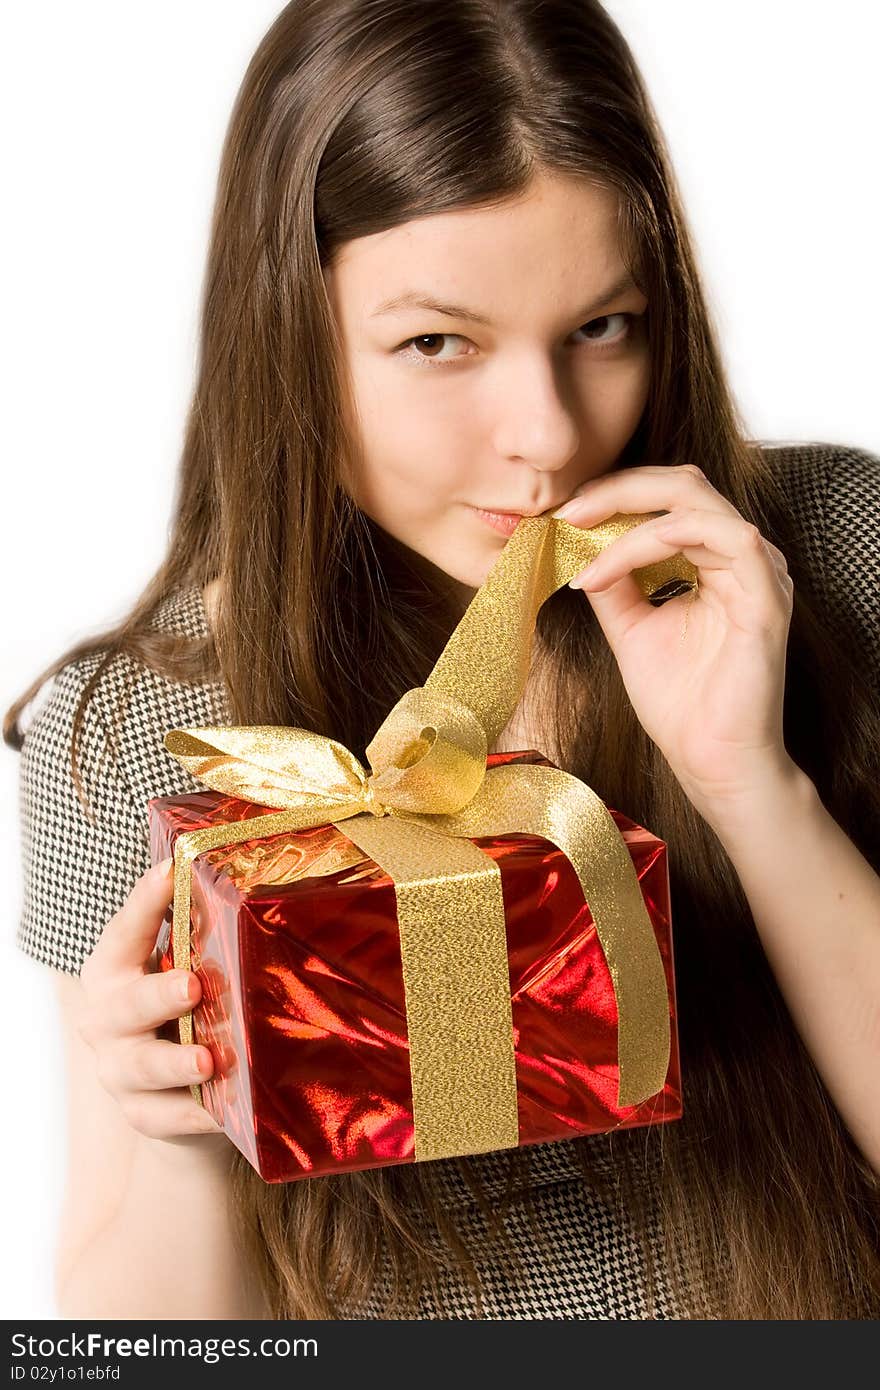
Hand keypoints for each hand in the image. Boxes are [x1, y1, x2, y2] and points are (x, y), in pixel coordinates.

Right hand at [78, 859, 226, 1154]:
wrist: (177, 1095)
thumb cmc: (187, 1010)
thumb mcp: (186, 967)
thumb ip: (202, 933)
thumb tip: (254, 881)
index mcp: (113, 970)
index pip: (126, 931)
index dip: (146, 902)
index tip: (170, 872)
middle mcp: (106, 1020)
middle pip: (127, 1004)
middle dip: (159, 995)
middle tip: (193, 986)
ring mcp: (119, 1072)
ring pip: (143, 1067)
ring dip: (175, 1063)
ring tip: (209, 1059)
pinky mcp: (144, 1116)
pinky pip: (165, 1118)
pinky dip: (194, 1115)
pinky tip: (221, 1111)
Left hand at [554, 463, 796, 818]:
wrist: (709, 760)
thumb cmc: (680, 703)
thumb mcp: (629, 627)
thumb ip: (612, 582)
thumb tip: (577, 543)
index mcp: (716, 560)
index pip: (670, 498)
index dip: (616, 494)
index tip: (562, 511)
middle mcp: (742, 557)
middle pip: (684, 483)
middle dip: (618, 487)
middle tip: (567, 507)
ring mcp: (759, 572)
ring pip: (695, 501)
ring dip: (628, 511)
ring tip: (579, 532)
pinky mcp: (766, 594)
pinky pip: (717, 537)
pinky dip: (654, 542)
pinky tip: (611, 566)